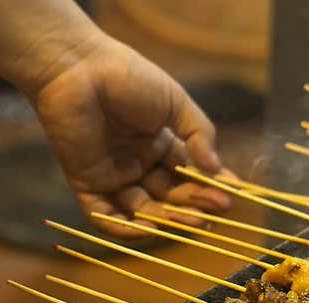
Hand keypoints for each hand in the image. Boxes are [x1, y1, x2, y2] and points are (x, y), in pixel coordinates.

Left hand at [32, 33, 230, 237]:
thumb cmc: (126, 76)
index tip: (233, 194)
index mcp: (160, 144)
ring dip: (169, 220)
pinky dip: (125, 230)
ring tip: (192, 219)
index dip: (211, 186)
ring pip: (144, 211)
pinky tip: (150, 229)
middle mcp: (139, 164)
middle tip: (217, 207)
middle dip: (195, 204)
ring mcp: (113, 176)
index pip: (190, 175)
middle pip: (171, 197)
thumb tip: (216, 168)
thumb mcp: (175, 101)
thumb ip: (198, 133)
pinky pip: (105, 216)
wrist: (75, 65)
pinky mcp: (87, 183)